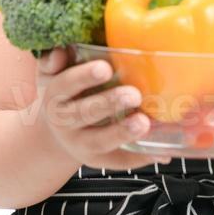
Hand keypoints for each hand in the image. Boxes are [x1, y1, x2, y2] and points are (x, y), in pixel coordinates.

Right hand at [36, 47, 170, 171]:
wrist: (57, 130)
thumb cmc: (65, 91)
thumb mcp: (53, 73)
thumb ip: (53, 59)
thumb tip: (59, 52)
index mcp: (56, 96)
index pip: (66, 84)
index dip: (84, 77)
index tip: (106, 68)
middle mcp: (64, 122)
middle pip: (85, 114)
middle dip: (109, 103)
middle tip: (134, 94)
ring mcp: (81, 143)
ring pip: (100, 141)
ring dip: (122, 132)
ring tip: (144, 122)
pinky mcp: (98, 160)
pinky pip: (118, 161)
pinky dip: (139, 158)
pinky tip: (161, 153)